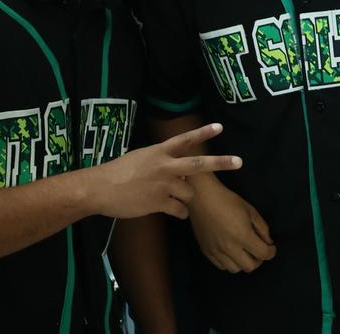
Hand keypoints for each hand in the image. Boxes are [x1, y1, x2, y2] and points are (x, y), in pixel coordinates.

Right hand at [86, 123, 240, 219]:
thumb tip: (183, 170)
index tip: (220, 127)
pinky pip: (181, 210)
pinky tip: (171, 210)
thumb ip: (164, 160)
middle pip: (198, 164)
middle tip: (239, 162)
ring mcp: (163, 185)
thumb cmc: (120, 172)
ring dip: (185, 196)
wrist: (99, 189)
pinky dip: (180, 212)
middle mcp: (165, 166)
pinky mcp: (159, 204)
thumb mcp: (142, 157)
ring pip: (189, 192)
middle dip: (221, 163)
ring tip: (171, 197)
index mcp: (159, 152)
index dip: (203, 133)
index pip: (185, 139)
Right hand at [188, 177, 276, 272]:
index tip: (271, 248)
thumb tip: (268, 242)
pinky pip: (221, 266)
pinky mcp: (206, 252)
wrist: (202, 198)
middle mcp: (229, 247)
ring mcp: (216, 251)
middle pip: (250, 267)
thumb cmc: (229, 201)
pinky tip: (232, 251)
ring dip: (244, 262)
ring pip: (235, 269)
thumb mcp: (251, 211)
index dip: (271, 252)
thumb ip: (262, 228)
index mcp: (243, 235)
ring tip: (245, 251)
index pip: (263, 254)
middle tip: (259, 250)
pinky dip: (230, 262)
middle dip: (259, 260)